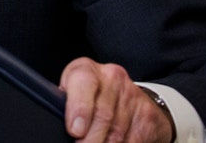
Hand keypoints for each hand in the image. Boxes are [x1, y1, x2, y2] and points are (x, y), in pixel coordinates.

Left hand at [59, 57, 174, 141]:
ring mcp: (132, 95)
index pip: (84, 83)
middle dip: (90, 138)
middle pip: (103, 114)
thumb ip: (64, 103)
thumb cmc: (89, 95)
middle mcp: (111, 78)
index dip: (80, 108)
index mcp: (87, 69)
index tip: (75, 130)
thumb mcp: (71, 91)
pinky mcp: (147, 114)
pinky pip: (133, 139)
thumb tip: (58, 124)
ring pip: (117, 131)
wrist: (128, 95)